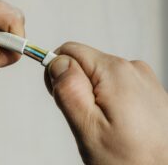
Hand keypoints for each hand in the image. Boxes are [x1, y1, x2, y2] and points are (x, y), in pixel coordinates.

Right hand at [45, 42, 167, 164]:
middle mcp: (132, 69)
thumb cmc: (133, 160)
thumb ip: (69, 90)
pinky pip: (114, 86)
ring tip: (104, 124)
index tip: (60, 97)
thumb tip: (57, 62)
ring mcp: (143, 79)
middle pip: (84, 64)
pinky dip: (107, 101)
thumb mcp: (88, 128)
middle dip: (76, 88)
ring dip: (92, 97)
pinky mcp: (147, 89)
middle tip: (85, 119)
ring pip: (98, 76)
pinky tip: (117, 123)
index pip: (69, 51)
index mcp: (115, 72)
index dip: (56, 73)